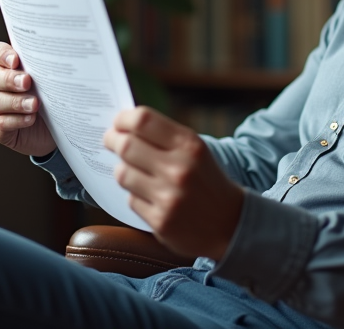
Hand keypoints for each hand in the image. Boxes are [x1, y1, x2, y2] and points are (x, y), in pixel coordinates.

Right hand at [0, 41, 55, 157]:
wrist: (58, 130)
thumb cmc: (53, 100)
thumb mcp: (51, 81)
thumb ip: (46, 67)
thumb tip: (55, 54)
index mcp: (9, 69)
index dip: (1, 54)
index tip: (15, 60)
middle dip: (9, 79)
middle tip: (26, 82)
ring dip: (16, 102)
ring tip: (34, 104)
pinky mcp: (1, 130)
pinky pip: (1, 124)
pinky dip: (16, 121)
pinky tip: (30, 119)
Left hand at [104, 107, 244, 260]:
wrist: (231, 223)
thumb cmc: (206, 180)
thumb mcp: (195, 151)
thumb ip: (163, 137)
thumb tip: (123, 126)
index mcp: (190, 145)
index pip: (143, 120)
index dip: (123, 119)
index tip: (118, 123)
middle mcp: (179, 169)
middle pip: (126, 145)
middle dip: (113, 140)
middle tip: (111, 141)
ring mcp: (169, 197)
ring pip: (123, 174)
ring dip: (123, 170)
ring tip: (132, 170)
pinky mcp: (161, 222)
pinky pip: (131, 200)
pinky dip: (135, 196)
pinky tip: (149, 196)